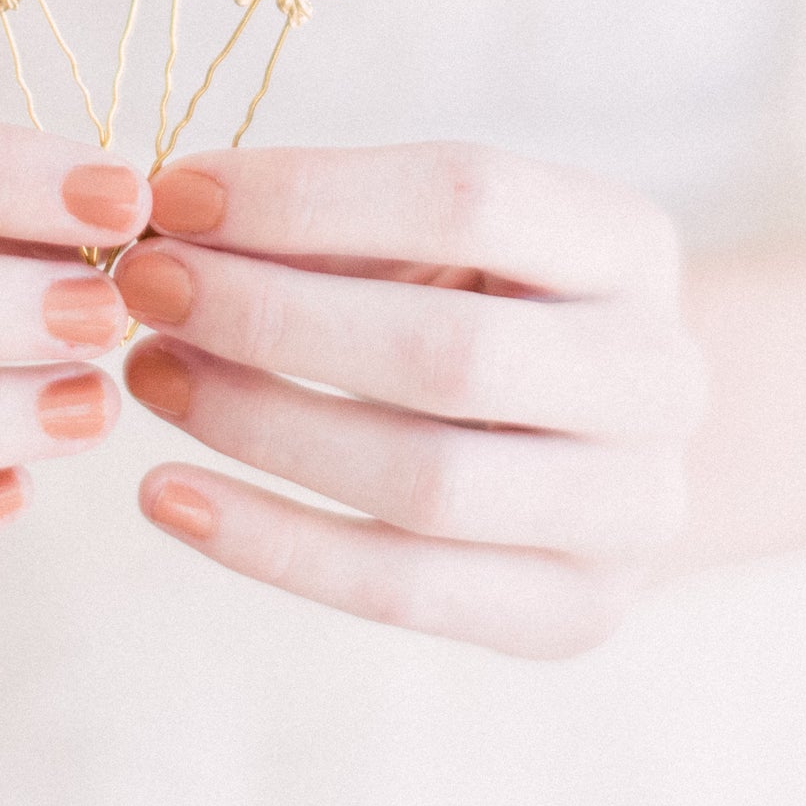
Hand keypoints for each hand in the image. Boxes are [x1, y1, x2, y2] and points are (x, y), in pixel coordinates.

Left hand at [115, 143, 704, 656]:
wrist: (601, 440)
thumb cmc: (484, 304)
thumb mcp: (437, 238)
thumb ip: (328, 227)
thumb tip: (169, 224)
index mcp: (630, 243)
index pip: (472, 197)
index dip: (307, 194)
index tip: (173, 193)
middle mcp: (659, 376)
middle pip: (448, 352)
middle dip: (270, 316)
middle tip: (146, 289)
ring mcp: (632, 508)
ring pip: (424, 479)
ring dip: (259, 423)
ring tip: (149, 376)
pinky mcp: (574, 611)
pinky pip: (403, 590)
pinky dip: (270, 544)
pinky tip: (168, 497)